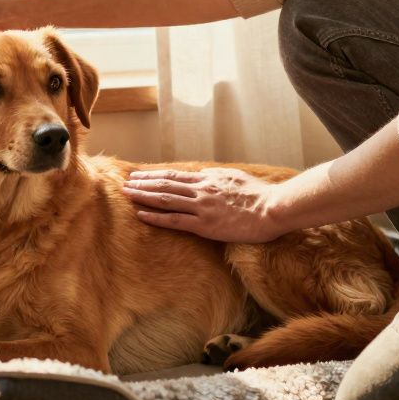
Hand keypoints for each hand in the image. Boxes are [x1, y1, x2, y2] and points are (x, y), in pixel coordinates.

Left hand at [121, 168, 291, 242]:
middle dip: (143, 184)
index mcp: (209, 179)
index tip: (140, 176)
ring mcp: (202, 207)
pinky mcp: (205, 224)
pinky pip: (175, 220)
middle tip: (126, 183)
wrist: (272, 208)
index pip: (175, 176)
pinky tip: (142, 215)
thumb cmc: (259, 195)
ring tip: (128, 194)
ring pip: (165, 199)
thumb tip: (204, 175)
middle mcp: (201, 190)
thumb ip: (217, 176)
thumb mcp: (236, 177)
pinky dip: (156, 217)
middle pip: (165, 185)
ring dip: (144, 196)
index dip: (155, 175)